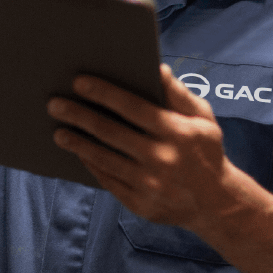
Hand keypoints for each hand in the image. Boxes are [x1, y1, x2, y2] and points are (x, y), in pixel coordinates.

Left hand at [47, 64, 232, 229]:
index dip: (104, 94)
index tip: (79, 82)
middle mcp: (163, 159)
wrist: (217, 203)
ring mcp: (150, 184)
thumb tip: (157, 68)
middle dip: (79, 116)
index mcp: (178, 132)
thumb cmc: (205, 150)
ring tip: (58, 131)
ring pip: (104, 159)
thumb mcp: (202, 118)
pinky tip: (79, 152)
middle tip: (55, 104)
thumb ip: (178, 94)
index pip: (133, 107)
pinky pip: (108, 181)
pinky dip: (91, 165)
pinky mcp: (140, 204)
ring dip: (77, 143)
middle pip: (111, 133)